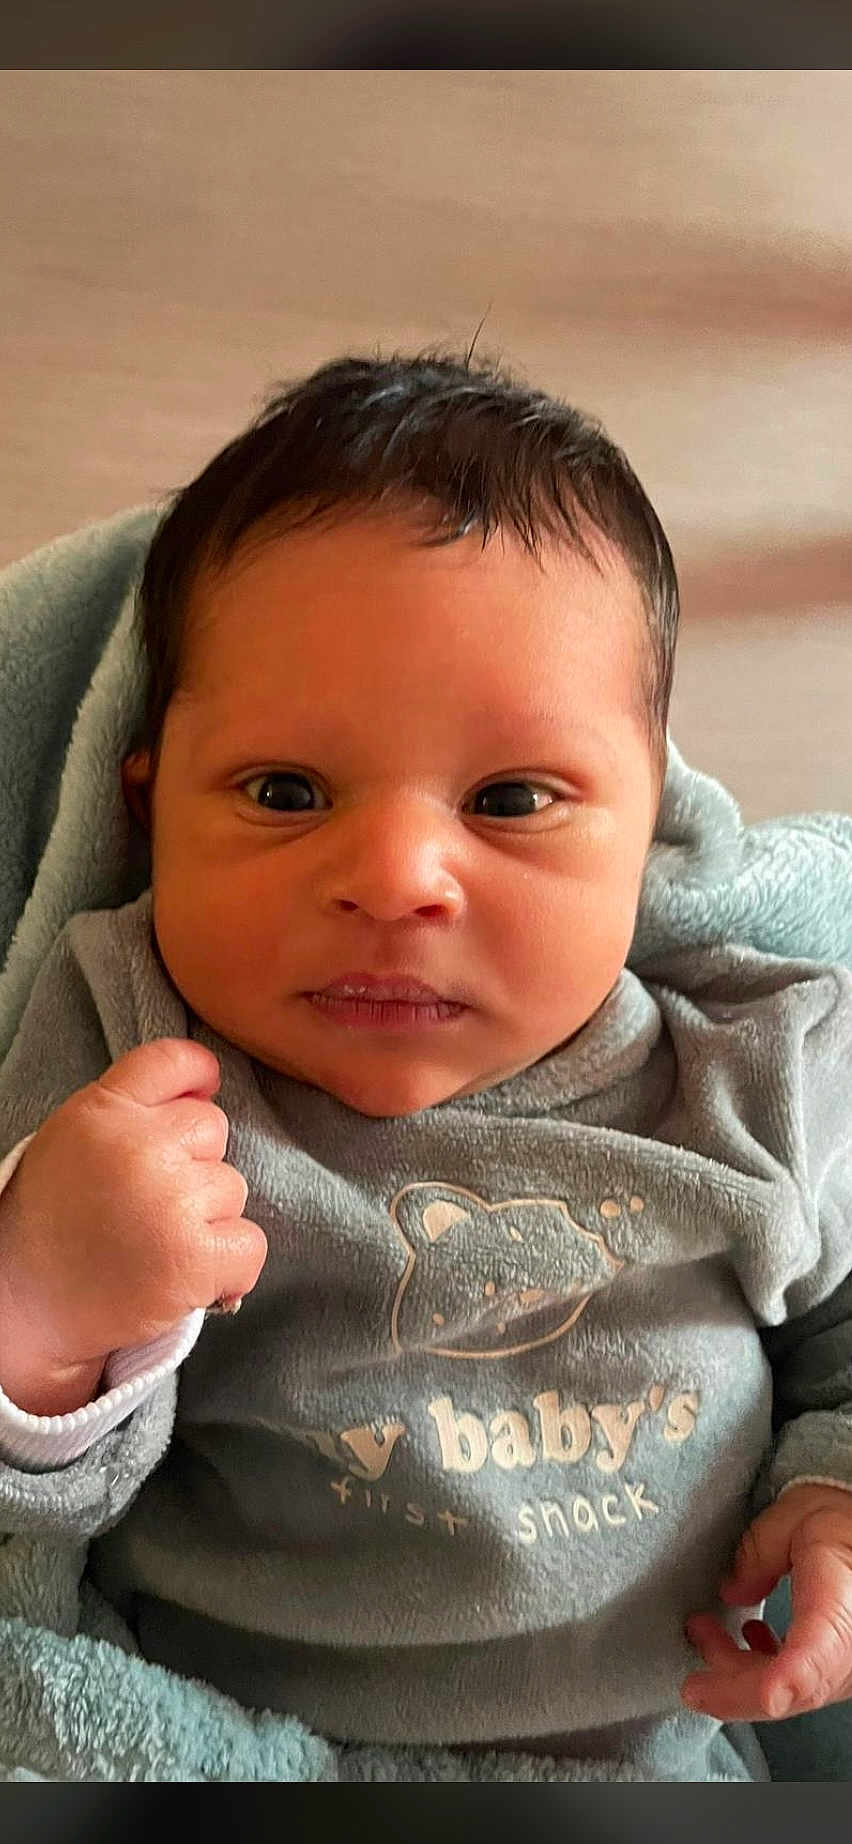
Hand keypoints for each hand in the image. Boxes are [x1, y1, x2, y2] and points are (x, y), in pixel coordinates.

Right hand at [0, 1038, 267, 1411]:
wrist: (25, 1306)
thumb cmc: (54, 1221)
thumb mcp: (75, 1140)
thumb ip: (131, 1109)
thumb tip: (207, 1088)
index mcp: (102, 1110)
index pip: (173, 1060)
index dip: (198, 1075)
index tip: (202, 1093)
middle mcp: (139, 1146)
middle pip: (212, 1128)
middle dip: (193, 1163)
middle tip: (148, 1204)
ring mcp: (170, 1200)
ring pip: (231, 1188)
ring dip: (207, 1218)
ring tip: (154, 1244)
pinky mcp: (192, 1256)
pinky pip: (250, 1243)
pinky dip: (231, 1267)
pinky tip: (193, 1277)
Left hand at [682, 1483, 851, 1720]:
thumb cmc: (844, 1519)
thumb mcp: (797, 1517)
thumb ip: (759, 1555)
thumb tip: (732, 1591)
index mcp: (841, 1600)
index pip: (820, 1651)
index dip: (792, 1678)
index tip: (768, 1693)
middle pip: (795, 1689)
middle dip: (731, 1680)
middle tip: (692, 1649)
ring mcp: (851, 1664)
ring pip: (794, 1695)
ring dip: (742, 1672)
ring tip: (706, 1632)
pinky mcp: (843, 1667)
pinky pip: (804, 1686)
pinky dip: (767, 1671)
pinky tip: (752, 1639)